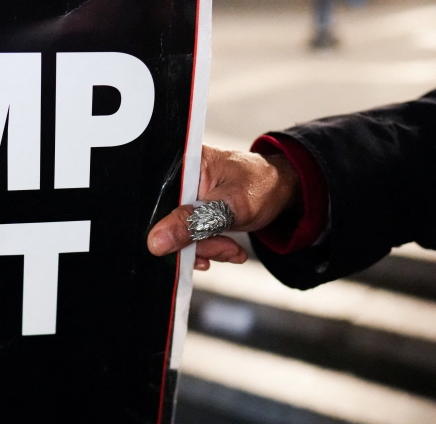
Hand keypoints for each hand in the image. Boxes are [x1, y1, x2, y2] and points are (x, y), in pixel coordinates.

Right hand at [146, 145, 300, 269]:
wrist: (280, 190)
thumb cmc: (260, 185)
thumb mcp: (228, 207)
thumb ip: (191, 223)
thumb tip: (156, 242)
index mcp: (180, 164)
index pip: (155, 200)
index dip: (162, 226)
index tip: (185, 245)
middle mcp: (176, 179)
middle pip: (163, 220)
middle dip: (192, 243)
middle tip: (220, 248)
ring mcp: (182, 197)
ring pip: (175, 234)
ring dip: (203, 248)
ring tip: (230, 247)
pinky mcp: (188, 211)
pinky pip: (186, 236)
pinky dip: (205, 247)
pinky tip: (225, 247)